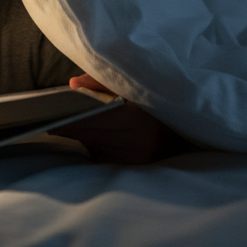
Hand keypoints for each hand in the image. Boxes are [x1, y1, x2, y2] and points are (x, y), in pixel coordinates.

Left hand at [53, 74, 190, 163]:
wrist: (196, 118)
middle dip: (70, 128)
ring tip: (68, 126)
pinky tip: (92, 137)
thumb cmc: (161, 94)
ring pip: (96, 147)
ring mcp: (140, 157)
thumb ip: (102, 81)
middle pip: (91, 135)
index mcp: (138, 117)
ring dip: (83, 137)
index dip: (70, 119)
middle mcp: (139, 142)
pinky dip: (96, 146)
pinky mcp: (139, 166)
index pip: (94, 119)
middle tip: (49, 122)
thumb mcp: (135, 80)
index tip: (49, 117)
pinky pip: (106, 156)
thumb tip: (73, 85)